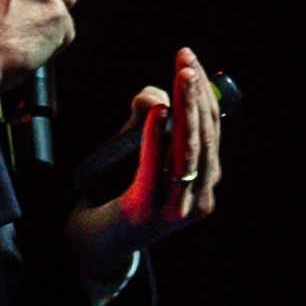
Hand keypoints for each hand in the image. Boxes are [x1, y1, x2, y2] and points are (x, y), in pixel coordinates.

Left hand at [66, 47, 224, 278]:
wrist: (94, 245)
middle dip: (196, 93)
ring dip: (186, 107)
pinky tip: (157, 110)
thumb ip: (147, 123)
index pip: (211, 129)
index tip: (190, 60)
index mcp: (204, 182)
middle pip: (204, 135)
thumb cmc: (115, 194)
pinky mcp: (149, 211)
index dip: (203, 93)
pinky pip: (157, 167)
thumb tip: (156, 96)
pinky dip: (157, 135)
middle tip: (186, 59)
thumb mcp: (135, 151)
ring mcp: (177, 208)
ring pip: (189, 148)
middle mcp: (200, 197)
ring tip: (180, 76)